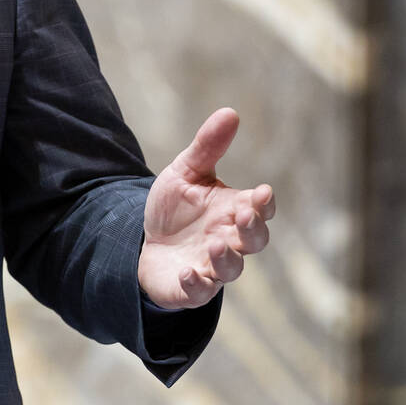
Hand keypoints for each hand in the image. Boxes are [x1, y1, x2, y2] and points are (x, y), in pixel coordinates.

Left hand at [137, 107, 274, 309]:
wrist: (141, 243)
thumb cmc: (174, 209)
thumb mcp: (186, 173)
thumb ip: (207, 147)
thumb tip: (230, 112)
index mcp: (233, 211)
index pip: (261, 209)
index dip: (264, 203)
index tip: (261, 192)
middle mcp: (229, 240)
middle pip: (256, 241)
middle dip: (253, 229)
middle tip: (243, 215)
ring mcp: (211, 267)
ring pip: (232, 269)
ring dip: (227, 257)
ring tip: (214, 243)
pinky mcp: (190, 288)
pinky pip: (199, 292)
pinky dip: (196, 285)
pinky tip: (187, 272)